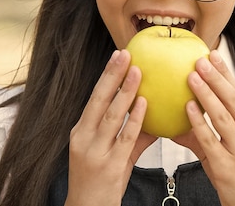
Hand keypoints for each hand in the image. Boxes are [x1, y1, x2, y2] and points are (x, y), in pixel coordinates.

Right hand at [65, 50, 155, 205]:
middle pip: (99, 100)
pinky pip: (125, 137)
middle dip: (112, 75)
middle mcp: (84, 138)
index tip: (117, 56)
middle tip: (125, 54)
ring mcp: (96, 151)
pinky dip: (135, 118)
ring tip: (137, 71)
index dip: (106, 76)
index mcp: (81, 131)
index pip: (93, 98)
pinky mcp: (110, 165)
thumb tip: (153, 116)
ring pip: (111, 115)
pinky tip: (144, 103)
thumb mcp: (108, 153)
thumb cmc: (98, 180)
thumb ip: (131, 134)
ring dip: (125, 92)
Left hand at [173, 50, 234, 205]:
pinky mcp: (227, 166)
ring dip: (207, 94)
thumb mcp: (229, 147)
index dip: (225, 73)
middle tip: (200, 59)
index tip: (213, 53)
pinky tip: (188, 108)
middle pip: (233, 100)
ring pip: (222, 116)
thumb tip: (180, 113)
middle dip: (217, 77)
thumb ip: (207, 131)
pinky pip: (210, 139)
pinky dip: (199, 122)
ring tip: (192, 76)